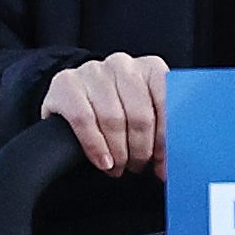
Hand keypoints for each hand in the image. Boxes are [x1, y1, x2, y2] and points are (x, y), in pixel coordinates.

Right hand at [42, 53, 171, 174]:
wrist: (74, 101)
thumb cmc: (116, 111)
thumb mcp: (144, 117)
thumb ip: (161, 135)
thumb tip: (166, 169)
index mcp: (150, 68)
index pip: (167, 103)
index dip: (166, 139)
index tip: (164, 164)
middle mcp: (123, 65)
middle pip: (140, 116)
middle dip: (141, 150)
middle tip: (137, 166)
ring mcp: (93, 72)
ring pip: (112, 120)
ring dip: (118, 152)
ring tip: (118, 167)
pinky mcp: (67, 84)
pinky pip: (84, 120)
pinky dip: (95, 146)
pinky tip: (103, 161)